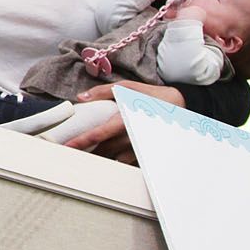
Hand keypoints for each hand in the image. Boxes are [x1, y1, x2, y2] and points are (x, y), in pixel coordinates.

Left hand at [65, 81, 183, 157]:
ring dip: (101, 156)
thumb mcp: (128, 88)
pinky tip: (108, 154)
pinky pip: (126, 161)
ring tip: (88, 154)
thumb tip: (81, 97)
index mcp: (125, 120)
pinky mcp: (146, 154)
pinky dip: (115, 158)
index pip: (99, 134)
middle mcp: (132, 137)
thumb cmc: (152, 96)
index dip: (81, 141)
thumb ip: (103, 92)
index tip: (67, 147)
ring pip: (114, 158)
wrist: (182, 107)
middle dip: (87, 152)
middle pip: (103, 150)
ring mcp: (140, 148)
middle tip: (71, 151)